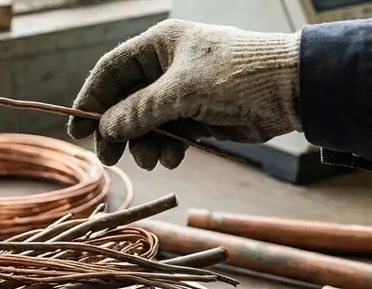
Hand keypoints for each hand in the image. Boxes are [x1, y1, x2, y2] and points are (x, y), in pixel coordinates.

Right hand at [67, 19, 301, 169]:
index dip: (90, 99)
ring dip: (145, 144)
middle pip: (125, 101)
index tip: (78, 131)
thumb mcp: (181, 93)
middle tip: (111, 158)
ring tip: (155, 160)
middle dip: (118, 130)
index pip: (111, 70)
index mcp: (159, 45)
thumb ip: (138, 111)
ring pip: (146, 122)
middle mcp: (167, 66)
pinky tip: (175, 158)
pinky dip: (168, 148)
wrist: (293, 91)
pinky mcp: (199, 115)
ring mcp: (182, 92)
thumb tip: (105, 128)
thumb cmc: (238, 76)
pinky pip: (169, 134)